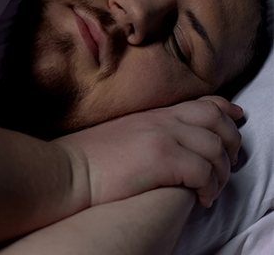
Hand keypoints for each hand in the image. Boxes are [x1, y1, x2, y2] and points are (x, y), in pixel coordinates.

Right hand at [55, 96, 242, 208]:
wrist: (67, 170)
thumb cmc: (88, 159)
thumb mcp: (121, 135)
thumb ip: (147, 133)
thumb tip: (169, 148)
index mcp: (153, 114)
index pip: (201, 103)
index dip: (225, 111)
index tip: (236, 120)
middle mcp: (162, 120)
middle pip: (216, 120)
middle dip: (232, 143)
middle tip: (228, 165)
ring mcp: (162, 136)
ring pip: (216, 147)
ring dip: (222, 173)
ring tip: (211, 191)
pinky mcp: (161, 158)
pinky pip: (204, 170)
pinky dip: (210, 187)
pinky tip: (200, 198)